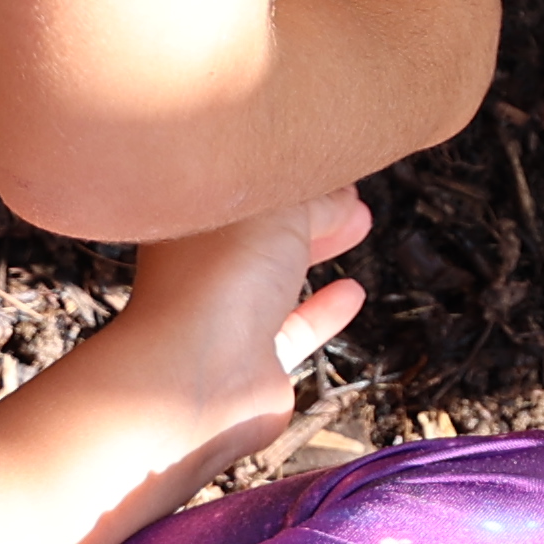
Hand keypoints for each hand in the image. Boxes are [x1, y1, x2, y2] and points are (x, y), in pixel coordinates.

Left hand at [71, 189, 369, 492]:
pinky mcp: (253, 363)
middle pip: (257, 236)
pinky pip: (293, 329)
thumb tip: (344, 200)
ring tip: (355, 228)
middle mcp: (198, 274)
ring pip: (273, 281)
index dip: (283, 178)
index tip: (325, 167)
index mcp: (187, 227)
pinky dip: (324, 310)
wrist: (199, 377)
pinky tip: (352, 292)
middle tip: (348, 199)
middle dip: (305, 214)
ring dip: (314, 254)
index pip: (238, 193)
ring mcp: (223, 321)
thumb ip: (316, 202)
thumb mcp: (279, 215)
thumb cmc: (220, 283)